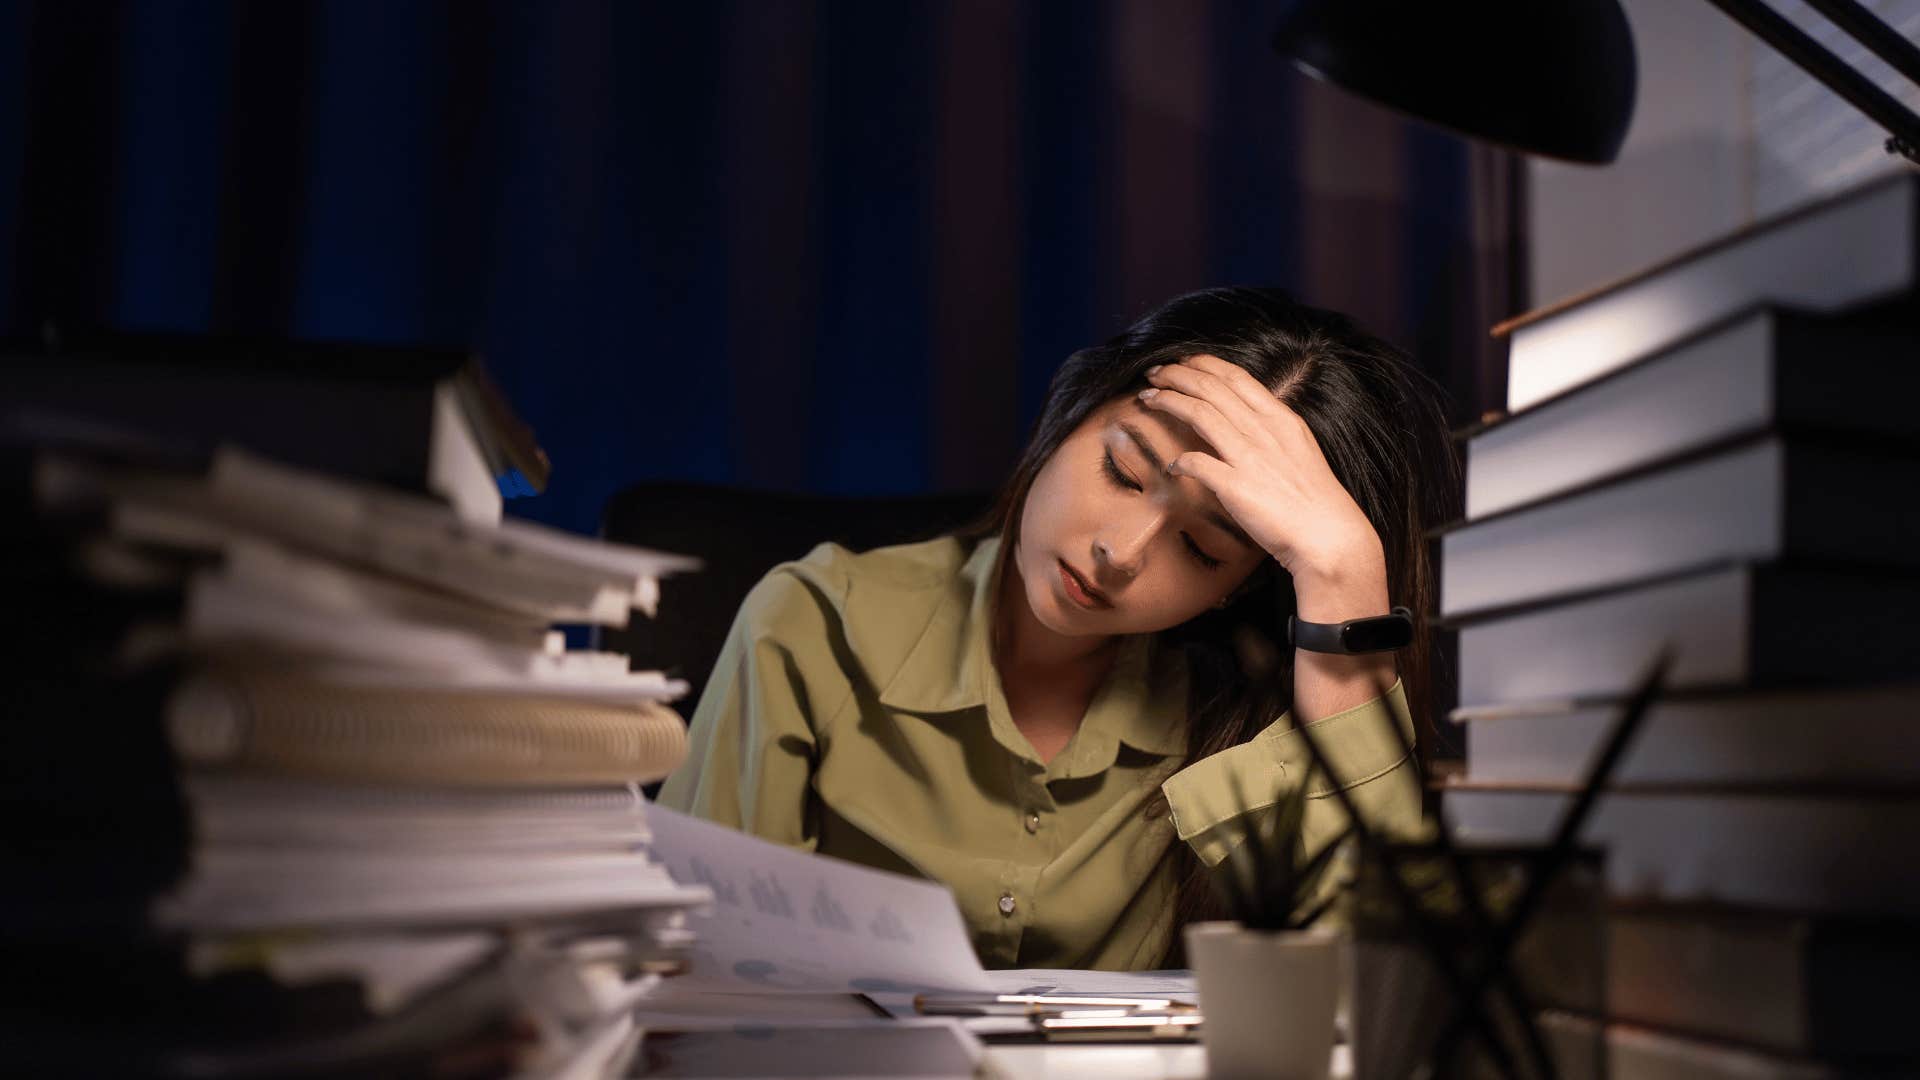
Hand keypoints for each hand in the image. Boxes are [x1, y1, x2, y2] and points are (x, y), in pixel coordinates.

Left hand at [1137, 354, 1384, 597]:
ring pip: (1200, 414)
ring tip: (1149, 399)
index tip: (1180, 362)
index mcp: (1280, 418)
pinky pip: (1197, 464)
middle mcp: (1263, 431)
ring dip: (1169, 401)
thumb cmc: (1314, 499)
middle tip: (1153, 374)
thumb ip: (1268, 432)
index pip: (1235, 377)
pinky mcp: (1236, 487)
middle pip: (1210, 388)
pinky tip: (1171, 465)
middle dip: (1176, 375)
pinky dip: (1180, 460)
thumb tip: (1238, 422)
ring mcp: (1250, 457)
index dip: (1202, 364)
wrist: (1329, 537)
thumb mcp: (1297, 449)